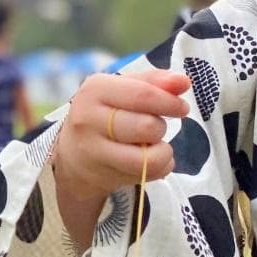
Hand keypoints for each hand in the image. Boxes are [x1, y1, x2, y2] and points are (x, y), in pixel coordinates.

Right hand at [51, 70, 190, 203]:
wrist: (72, 154)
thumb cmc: (104, 114)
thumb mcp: (122, 89)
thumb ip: (154, 82)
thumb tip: (183, 82)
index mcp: (95, 89)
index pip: (142, 95)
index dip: (169, 102)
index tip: (182, 108)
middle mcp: (88, 119)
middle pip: (147, 126)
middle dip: (161, 127)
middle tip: (156, 126)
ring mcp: (93, 150)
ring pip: (148, 156)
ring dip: (162, 150)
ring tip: (154, 144)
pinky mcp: (102, 174)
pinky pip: (147, 174)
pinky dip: (160, 167)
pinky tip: (150, 159)